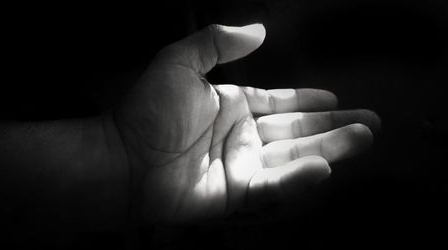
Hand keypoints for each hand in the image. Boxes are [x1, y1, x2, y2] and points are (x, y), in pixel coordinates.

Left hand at [115, 24, 379, 223]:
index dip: (306, 102)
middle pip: (296, 132)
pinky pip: (271, 186)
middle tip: (370, 123)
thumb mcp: (180, 62)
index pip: (278, 104)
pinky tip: (324, 167)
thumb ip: (218, 43)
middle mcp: (242, 137)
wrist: (123, 158)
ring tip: (364, 140)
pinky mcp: (235, 195)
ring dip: (330, 149)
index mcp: (232, 106)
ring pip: (293, 158)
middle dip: (333, 127)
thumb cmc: (150, 110)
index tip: (334, 99)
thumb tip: (260, 30)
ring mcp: (240, 167)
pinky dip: (297, 178)